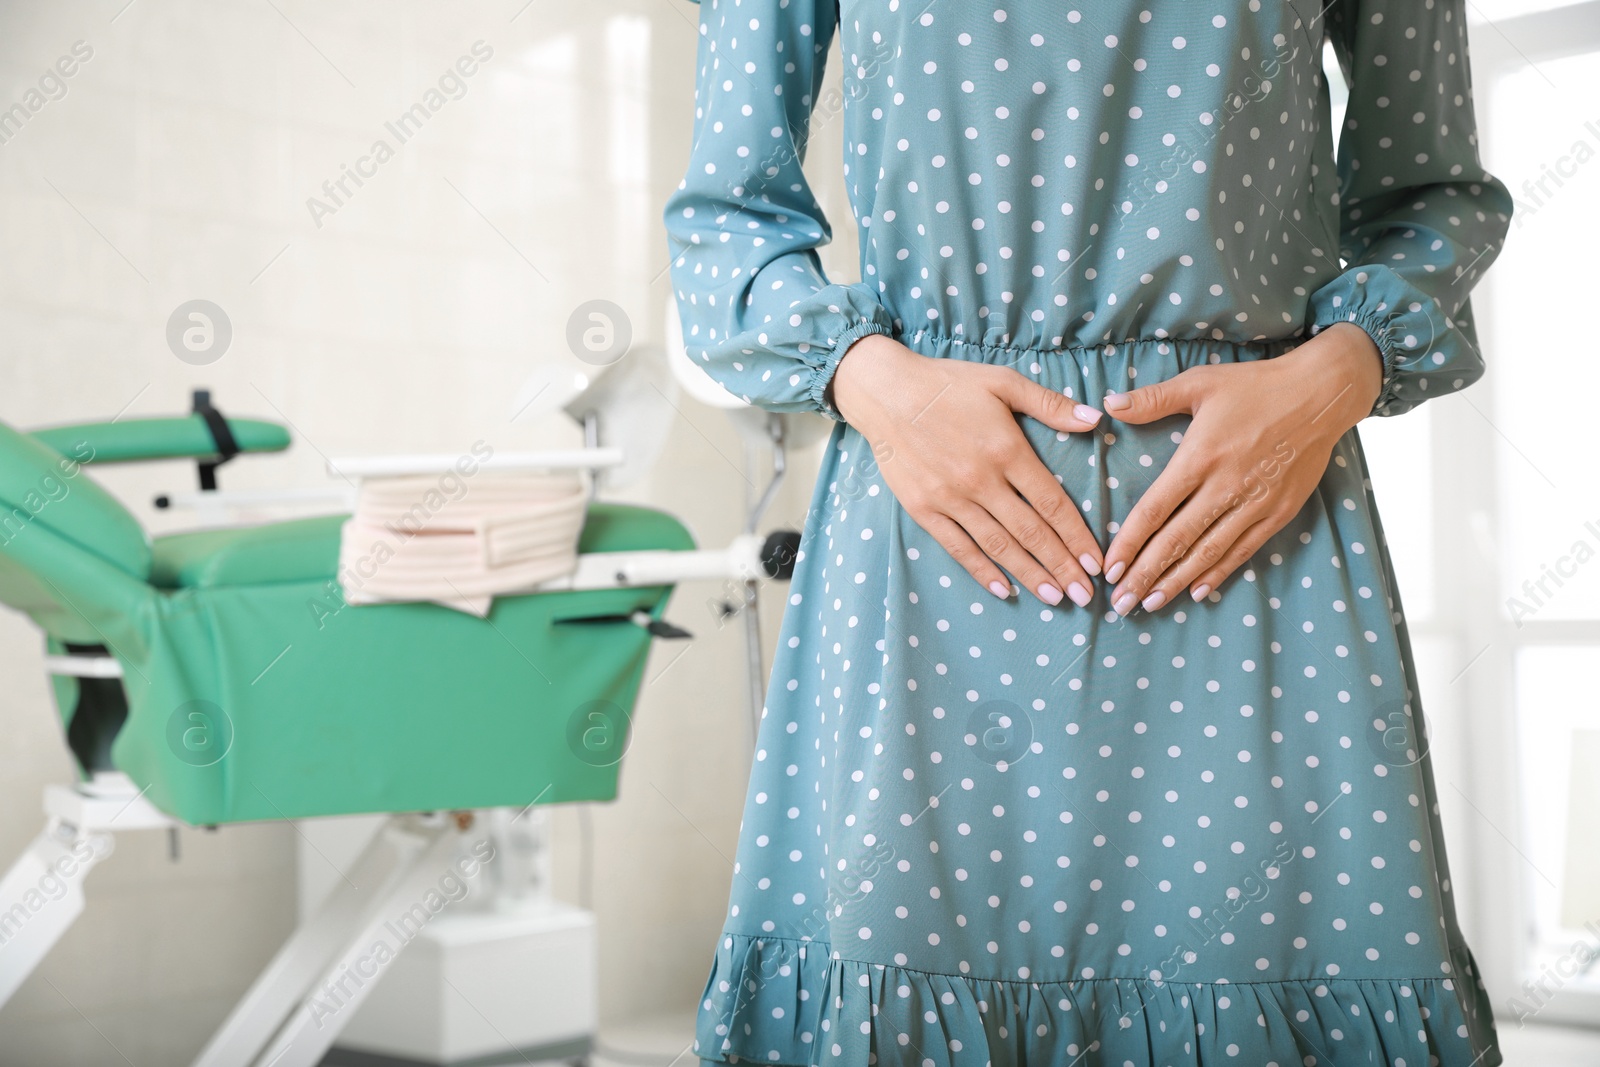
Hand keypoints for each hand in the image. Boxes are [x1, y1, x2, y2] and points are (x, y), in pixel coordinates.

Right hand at [830, 333, 1105, 606]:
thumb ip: (1050, 404)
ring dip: (1029, 574)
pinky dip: (982, 570)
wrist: (885, 392)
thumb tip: (1095, 421)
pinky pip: (958, 547)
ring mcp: (950, 498)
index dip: (1077, 536)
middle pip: (1031, 532)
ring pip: (998, 545)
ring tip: (1054, 598)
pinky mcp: (923, 509)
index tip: (1095, 561)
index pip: (1052, 503)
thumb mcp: (1003, 382)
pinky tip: (1003, 589)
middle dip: (1061, 566)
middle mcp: (981, 479)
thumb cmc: (947, 384)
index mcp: (1006, 449)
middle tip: (1085, 595)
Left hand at [1098, 323, 1384, 613]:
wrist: (1322, 394)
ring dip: (1177, 581)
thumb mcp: (1200, 383)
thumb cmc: (1256, 386)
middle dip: (1145, 575)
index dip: (1130, 542)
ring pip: (1208, 552)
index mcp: (1200, 457)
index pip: (1155, 509)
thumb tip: (1110, 405)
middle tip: (1120, 602)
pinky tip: (1198, 591)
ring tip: (1150, 605)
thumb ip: (1153, 400)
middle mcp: (1225, 486)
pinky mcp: (1279, 512)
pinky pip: (1244, 549)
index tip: (1109, 568)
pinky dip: (1220, 572)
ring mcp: (1255, 503)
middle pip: (1177, 540)